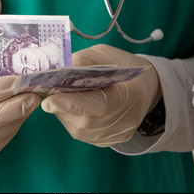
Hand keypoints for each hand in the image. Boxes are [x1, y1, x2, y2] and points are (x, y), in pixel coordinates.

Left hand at [41, 44, 161, 146]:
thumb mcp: (103, 54)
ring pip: (82, 131)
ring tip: (61, 98)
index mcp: (129, 94)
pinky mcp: (112, 139)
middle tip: (48, 94)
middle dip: (62, 108)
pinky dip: (73, 121)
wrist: (145, 85)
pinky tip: (72, 107)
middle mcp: (126, 120)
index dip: (72, 104)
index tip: (49, 99)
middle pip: (87, 122)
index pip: (98, 106)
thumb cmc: (122, 65)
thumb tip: (56, 72)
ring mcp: (119, 133)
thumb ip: (81, 61)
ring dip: (65, 115)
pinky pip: (85, 134)